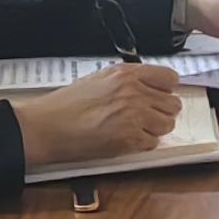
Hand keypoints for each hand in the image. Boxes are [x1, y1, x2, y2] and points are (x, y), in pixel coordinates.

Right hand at [11, 62, 183, 168]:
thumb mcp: (99, 80)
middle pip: (173, 103)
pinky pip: (153, 143)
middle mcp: (134, 91)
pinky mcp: (129, 138)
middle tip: (145, 117)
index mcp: (126, 73)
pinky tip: (125, 140)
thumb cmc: (65, 106)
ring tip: (134, 130)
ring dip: (154, 130)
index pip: (170, 78)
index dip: (166, 90)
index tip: (159, 97)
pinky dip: (142, 145)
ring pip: (167, 124)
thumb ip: (127, 82)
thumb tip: (149, 89)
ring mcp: (133, 115)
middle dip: (161, 112)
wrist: (45, 127)